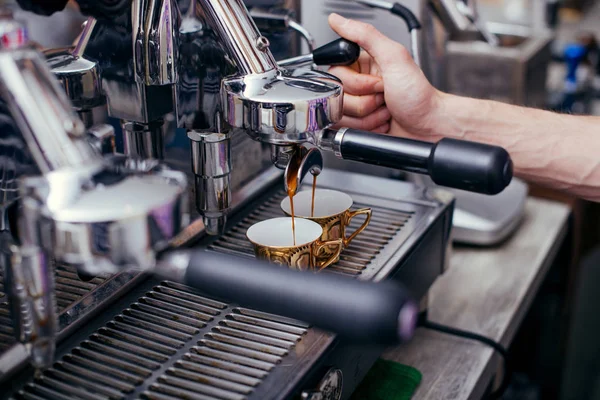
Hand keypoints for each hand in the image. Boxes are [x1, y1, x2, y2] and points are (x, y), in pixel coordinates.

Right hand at [328, 14, 441, 138]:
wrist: (428, 125)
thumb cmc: (418, 94)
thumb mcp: (394, 57)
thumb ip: (365, 35)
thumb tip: (338, 20)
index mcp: (363, 64)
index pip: (335, 72)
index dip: (355, 83)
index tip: (376, 83)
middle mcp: (358, 84)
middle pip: (337, 96)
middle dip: (364, 102)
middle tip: (384, 96)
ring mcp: (358, 105)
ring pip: (341, 114)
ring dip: (368, 116)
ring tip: (385, 110)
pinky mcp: (358, 123)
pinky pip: (347, 128)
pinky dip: (368, 127)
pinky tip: (382, 122)